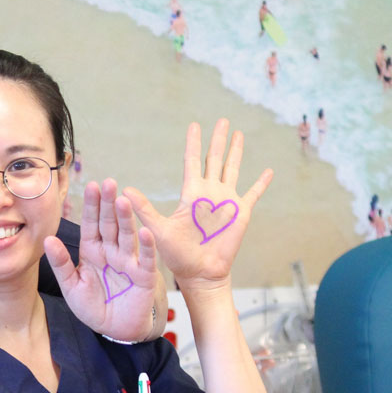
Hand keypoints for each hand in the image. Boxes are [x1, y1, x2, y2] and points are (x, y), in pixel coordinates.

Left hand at [45, 178, 159, 340]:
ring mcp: (128, 261)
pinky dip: (146, 246)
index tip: (92, 186)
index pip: (92, 224)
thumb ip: (61, 264)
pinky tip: (144, 231)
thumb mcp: (71, 285)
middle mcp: (111, 251)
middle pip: (110, 224)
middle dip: (109, 204)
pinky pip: (145, 258)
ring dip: (126, 219)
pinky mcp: (144, 275)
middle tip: (109, 183)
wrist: (114, 330)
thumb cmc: (93, 306)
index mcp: (92, 250)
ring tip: (124, 200)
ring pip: (127, 235)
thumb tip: (48, 240)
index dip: (92, 206)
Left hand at [124, 119, 271, 291]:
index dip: (194, 143)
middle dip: (218, 139)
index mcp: (191, 193)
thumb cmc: (176, 255)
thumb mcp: (158, 229)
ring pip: (233, 169)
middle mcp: (209, 192)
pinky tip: (268, 171)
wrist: (199, 273)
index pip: (192, 161)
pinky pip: (253, 193)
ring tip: (240, 134)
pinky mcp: (241, 213)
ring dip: (237, 152)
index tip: (194, 124)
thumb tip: (123, 190)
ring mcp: (226, 201)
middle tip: (222, 120)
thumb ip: (143, 209)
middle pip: (215, 159)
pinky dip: (261, 183)